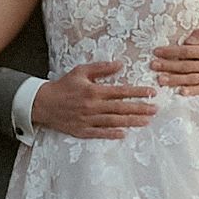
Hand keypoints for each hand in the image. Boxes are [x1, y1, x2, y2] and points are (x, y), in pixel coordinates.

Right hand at [29, 61, 159, 139]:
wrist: (42, 103)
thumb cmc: (63, 85)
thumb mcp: (81, 71)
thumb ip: (101, 68)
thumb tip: (120, 64)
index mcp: (94, 91)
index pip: (121, 91)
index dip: (138, 92)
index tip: (152, 92)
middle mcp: (93, 106)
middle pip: (121, 108)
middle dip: (140, 108)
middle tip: (156, 109)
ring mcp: (88, 120)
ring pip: (114, 121)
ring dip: (131, 121)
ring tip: (146, 121)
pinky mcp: (82, 130)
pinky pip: (100, 133)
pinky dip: (112, 134)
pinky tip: (124, 134)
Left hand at [151, 16, 198, 95]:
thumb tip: (187, 42)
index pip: (187, 52)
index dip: (171, 52)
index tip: (157, 51)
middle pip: (186, 66)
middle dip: (168, 66)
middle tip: (153, 66)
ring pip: (191, 79)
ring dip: (174, 80)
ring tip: (160, 80)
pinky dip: (191, 91)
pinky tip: (179, 92)